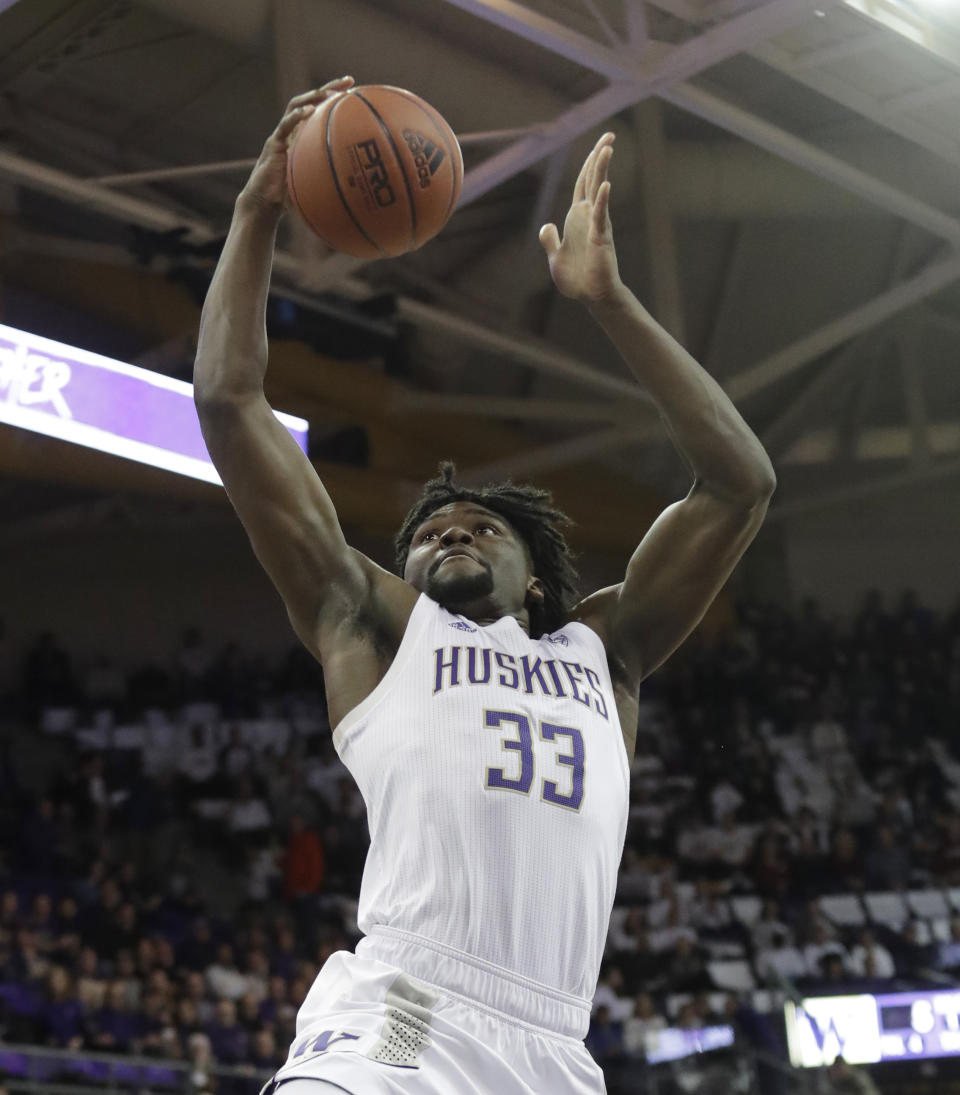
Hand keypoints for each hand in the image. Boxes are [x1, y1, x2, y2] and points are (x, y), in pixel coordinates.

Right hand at [238, 77, 354, 215]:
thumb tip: (365, 191)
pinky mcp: (274, 143)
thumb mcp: (318, 185)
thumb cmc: (292, 196)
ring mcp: (283, 134)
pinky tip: (308, 111)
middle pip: (311, 100)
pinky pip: (285, 125)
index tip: (355, 90)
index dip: (337, 98)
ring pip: (296, 105)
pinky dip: (296, 116)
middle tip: (349, 81)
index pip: (322, 110)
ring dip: (312, 96)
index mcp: (305, 135)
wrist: (266, 202)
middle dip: (330, 88)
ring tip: (327, 93)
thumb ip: (335, 180)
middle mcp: (294, 130)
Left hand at [539, 132, 621, 304]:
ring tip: (607, 148)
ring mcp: (596, 225)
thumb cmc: (577, 279)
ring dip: (601, 170)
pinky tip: (604, 186)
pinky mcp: (600, 237)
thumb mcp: (555, 257)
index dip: (588, 164)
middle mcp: (588, 216)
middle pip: (592, 180)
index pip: (582, 184)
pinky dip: (601, 200)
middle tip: (610, 135)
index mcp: (576, 218)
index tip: (598, 146)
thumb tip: (546, 225)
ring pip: (598, 191)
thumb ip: (550, 240)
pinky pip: (600, 215)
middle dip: (599, 157)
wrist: (590, 297)